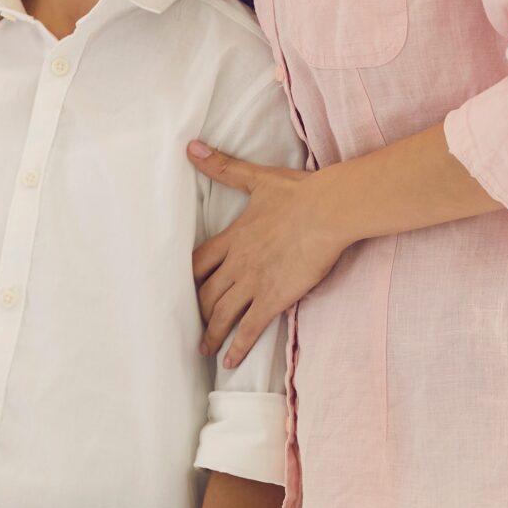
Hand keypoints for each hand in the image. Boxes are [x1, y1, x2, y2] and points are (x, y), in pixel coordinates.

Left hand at [190, 143, 350, 368]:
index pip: (198, 262)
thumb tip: (191, 147)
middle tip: (189, 325)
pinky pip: (249, 327)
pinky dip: (236, 346)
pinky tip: (228, 361)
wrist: (328, 210)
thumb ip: (222, 167)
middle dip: (196, 311)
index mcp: (232, 237)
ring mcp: (254, 282)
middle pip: (205, 293)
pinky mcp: (274, 298)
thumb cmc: (298, 193)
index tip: (178, 289)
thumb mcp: (255, 178)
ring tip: (203, 348)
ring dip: (210, 333)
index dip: (187, 278)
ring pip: (222, 313)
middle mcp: (237, 263)